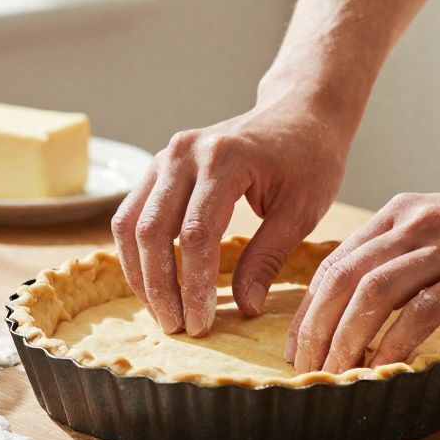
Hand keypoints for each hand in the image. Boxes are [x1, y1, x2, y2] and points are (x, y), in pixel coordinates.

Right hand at [111, 92, 353, 335]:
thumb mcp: (302, 210)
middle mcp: (184, 153)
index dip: (194, 285)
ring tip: (162, 312)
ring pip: (130, 224)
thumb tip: (244, 307)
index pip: (196, 234)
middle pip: (152, 231)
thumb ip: (267, 258)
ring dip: (140, 274)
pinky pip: (131, 214)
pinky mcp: (158, 167)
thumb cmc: (309, 159)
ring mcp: (166, 157)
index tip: (202, 323)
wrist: (300, 112)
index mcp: (225, 159)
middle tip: (178, 327)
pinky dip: (137, 253)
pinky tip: (154, 284)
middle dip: (161, 287)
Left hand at [285, 183, 439, 372]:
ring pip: (374, 293)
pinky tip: (383, 367)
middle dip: (315, 328)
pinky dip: (395, 342)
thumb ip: (408, 258)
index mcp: (402, 214)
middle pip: (344, 278)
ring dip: (346, 339)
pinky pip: (423, 310)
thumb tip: (367, 307)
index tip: (297, 346)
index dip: (309, 308)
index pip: (337, 262)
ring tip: (334, 375)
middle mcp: (417, 224)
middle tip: (305, 369)